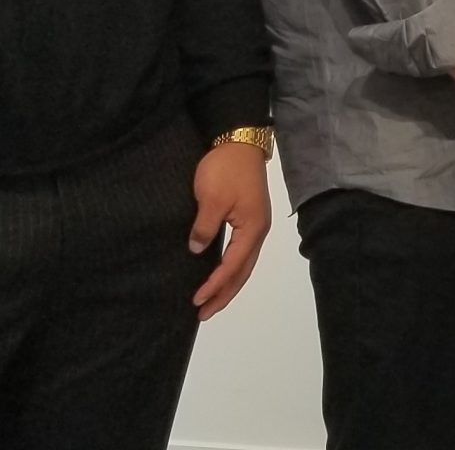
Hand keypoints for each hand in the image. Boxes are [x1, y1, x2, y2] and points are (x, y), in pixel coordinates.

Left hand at [187, 140, 272, 319]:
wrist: (240, 140)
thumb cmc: (226, 169)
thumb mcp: (211, 198)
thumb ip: (205, 227)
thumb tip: (197, 250)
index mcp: (252, 229)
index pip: (232, 266)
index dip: (214, 285)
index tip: (196, 300)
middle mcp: (258, 232)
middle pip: (243, 272)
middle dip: (224, 295)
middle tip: (204, 314)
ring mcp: (256, 225)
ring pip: (244, 264)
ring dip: (228, 284)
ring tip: (211, 301)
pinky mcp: (249, 218)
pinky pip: (241, 253)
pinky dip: (230, 268)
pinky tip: (220, 272)